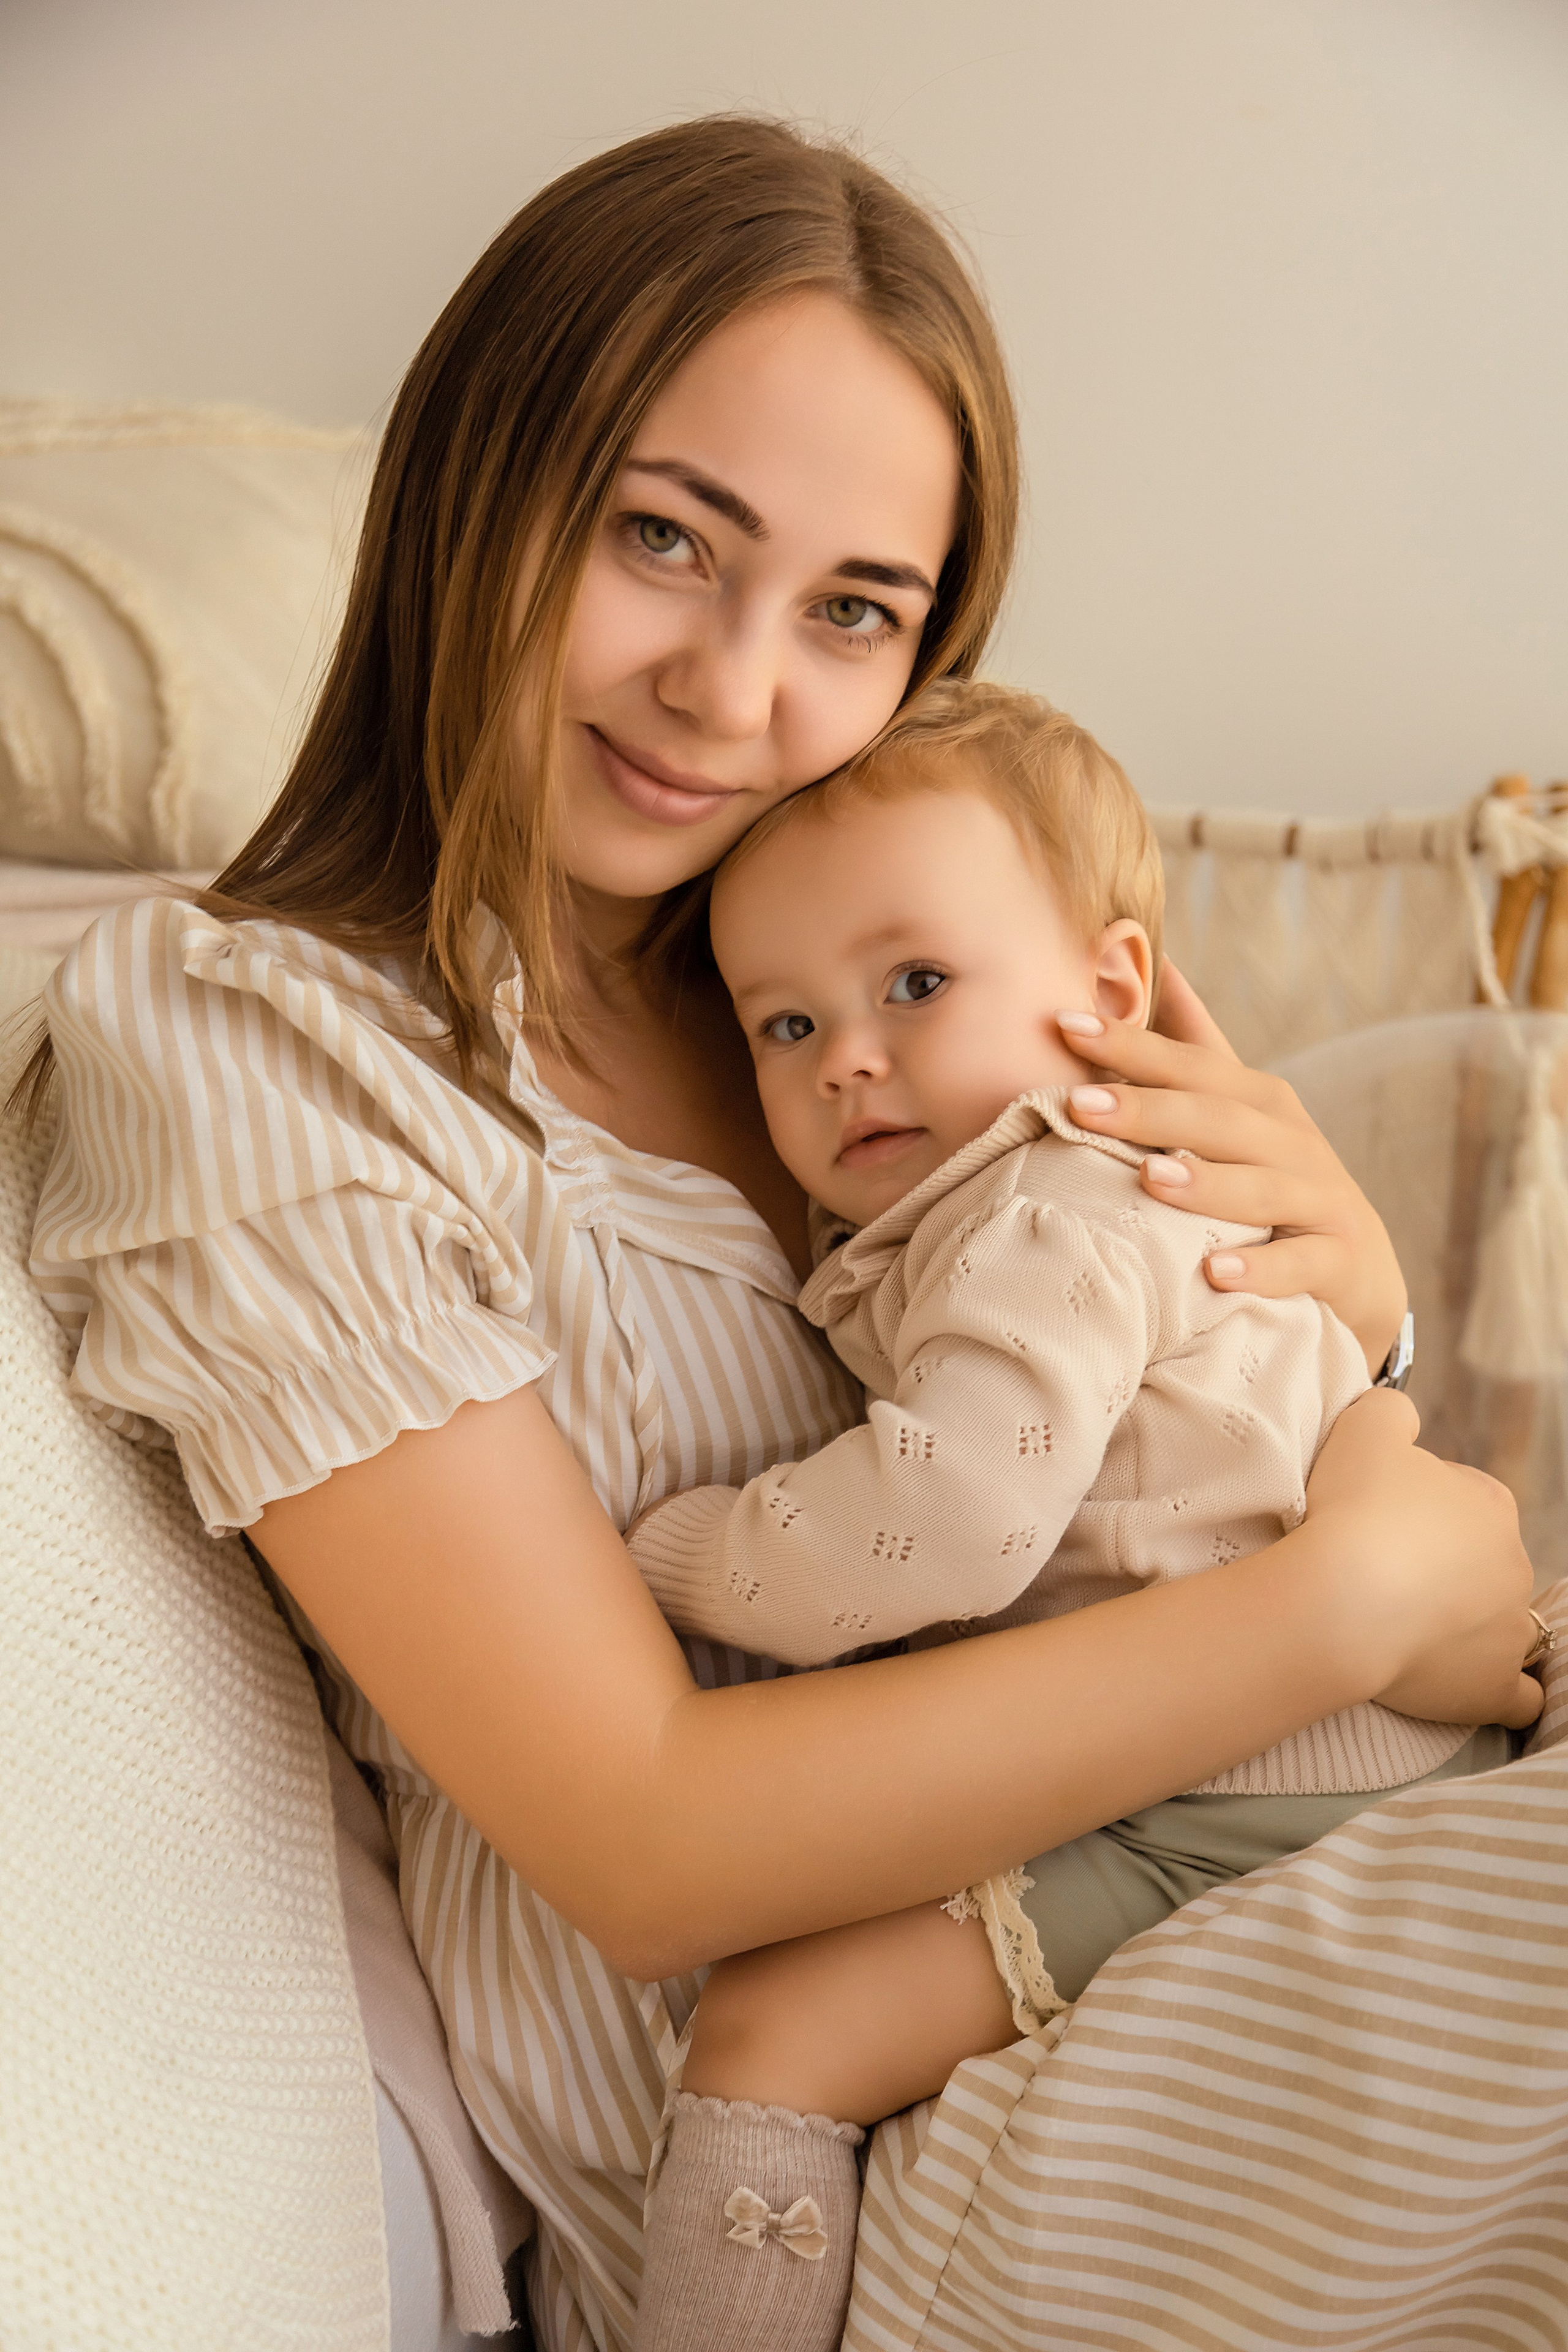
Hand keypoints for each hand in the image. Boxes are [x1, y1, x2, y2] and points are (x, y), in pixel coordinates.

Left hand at [1057, 963, 1406, 1369]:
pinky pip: (1301, 1265)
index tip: (1064, 1025)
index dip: (1131, 1044)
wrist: (1360, 1273)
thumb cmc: (1276, 1182)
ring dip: (1207, 1184)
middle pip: (1220, 1120)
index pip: (1190, 1065)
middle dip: (1151, 1110)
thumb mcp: (1240, 1114)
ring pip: (1263, 1189)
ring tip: (1151, 1179)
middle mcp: (1292, 1143)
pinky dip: (1262, 1270)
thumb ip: (1198, 1046)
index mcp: (1259, 1103)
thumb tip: (1156, 963)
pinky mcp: (1339, 1263)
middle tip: (1082, 1103)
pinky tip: (1216, 1274)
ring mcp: (1320, 1202)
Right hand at [1303, 1390, 1541, 1729]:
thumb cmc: (1353, 1510)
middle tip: (1377, 1570)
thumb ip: (1391, 1412)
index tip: (1375, 1519)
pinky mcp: (1492, 1687)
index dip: (1417, 1505)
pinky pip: (1517, 1695)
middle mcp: (1513, 1565)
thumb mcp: (1366, 1425)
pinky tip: (1468, 1682)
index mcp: (1490, 1504)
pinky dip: (1498, 1688)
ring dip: (1465, 1623)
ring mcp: (1509, 1631)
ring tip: (1405, 1626)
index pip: (1464, 1497)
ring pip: (1498, 1623)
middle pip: (1478, 1560)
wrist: (1339, 1599)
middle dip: (1439, 1565)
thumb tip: (1400, 1423)